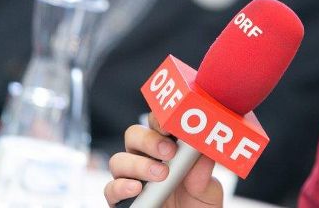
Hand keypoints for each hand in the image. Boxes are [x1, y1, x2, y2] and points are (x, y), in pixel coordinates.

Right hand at [104, 116, 223, 207]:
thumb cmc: (197, 205)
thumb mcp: (207, 189)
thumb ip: (203, 171)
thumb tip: (201, 148)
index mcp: (168, 149)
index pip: (157, 124)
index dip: (161, 120)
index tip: (172, 127)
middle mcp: (146, 159)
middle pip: (134, 135)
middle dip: (149, 139)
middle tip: (169, 152)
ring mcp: (132, 178)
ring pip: (119, 159)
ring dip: (138, 164)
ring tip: (160, 174)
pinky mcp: (122, 199)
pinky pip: (111, 188)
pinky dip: (121, 186)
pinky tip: (136, 188)